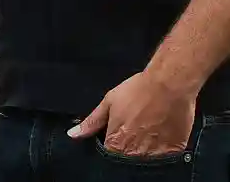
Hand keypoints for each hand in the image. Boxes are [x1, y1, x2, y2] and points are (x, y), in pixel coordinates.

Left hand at [68, 70, 195, 156]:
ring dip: (142, 150)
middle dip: (126, 149)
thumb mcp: (109, 102)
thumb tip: (73, 134)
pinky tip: (159, 135)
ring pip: (144, 161)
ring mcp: (156, 156)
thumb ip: (92, 122)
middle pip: (126, 160)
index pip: (108, 155)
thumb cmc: (137, 91)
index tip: (113, 136)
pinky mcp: (173, 154)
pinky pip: (164, 160)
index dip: (109, 146)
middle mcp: (135, 154)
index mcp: (117, 143)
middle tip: (132, 130)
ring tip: (146, 130)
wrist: (168, 85)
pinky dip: (160, 151)